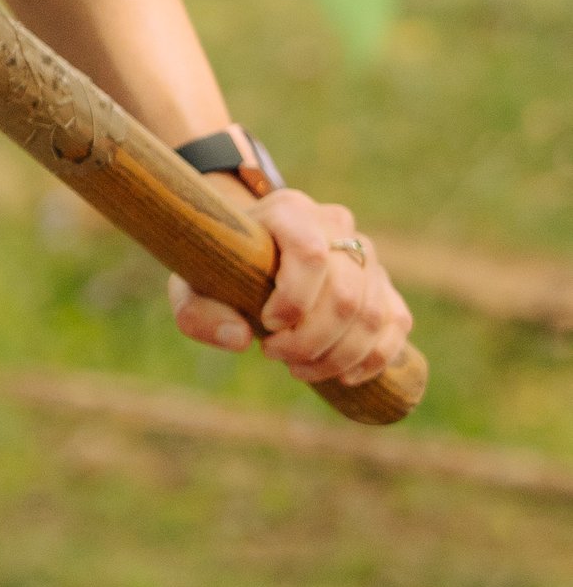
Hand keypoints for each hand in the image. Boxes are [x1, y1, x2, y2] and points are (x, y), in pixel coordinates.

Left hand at [167, 188, 412, 389]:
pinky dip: (373, 358)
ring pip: (373, 314)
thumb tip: (239, 340)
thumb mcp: (192, 288)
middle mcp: (335, 225)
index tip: (266, 325)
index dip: (294, 300)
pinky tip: (342, 375)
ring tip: (299, 368)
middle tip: (274, 355)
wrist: (250, 255)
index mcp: (288, 211)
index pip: (310, 253)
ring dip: (338, 356)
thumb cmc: (220, 271)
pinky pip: (395, 323)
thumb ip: (199, 314)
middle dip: (311, 340)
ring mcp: (364, 254)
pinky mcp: (382, 284)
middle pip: (344, 293)